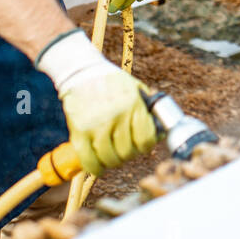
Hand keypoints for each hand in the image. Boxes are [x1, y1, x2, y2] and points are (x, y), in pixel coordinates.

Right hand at [37, 30, 157, 175]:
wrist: (81, 71)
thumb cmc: (111, 81)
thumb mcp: (136, 88)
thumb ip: (148, 108)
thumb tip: (160, 133)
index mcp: (133, 104)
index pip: (146, 139)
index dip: (145, 146)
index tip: (141, 145)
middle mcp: (116, 115)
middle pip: (127, 152)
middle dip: (128, 155)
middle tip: (124, 151)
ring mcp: (96, 125)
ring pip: (109, 158)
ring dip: (112, 162)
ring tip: (111, 156)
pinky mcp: (79, 131)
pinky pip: (89, 160)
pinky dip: (95, 167)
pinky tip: (98, 166)